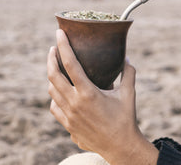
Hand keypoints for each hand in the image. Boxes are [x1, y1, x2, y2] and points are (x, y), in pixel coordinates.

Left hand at [47, 29, 157, 164]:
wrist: (120, 147)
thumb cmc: (125, 119)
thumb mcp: (129, 94)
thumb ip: (128, 74)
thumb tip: (126, 59)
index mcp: (88, 93)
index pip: (70, 64)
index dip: (63, 46)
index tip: (59, 33)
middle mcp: (74, 103)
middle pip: (53, 75)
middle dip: (51, 58)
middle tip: (54, 48)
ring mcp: (68, 116)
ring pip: (52, 91)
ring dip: (52, 76)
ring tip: (57, 67)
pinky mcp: (68, 125)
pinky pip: (54, 107)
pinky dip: (54, 96)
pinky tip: (60, 92)